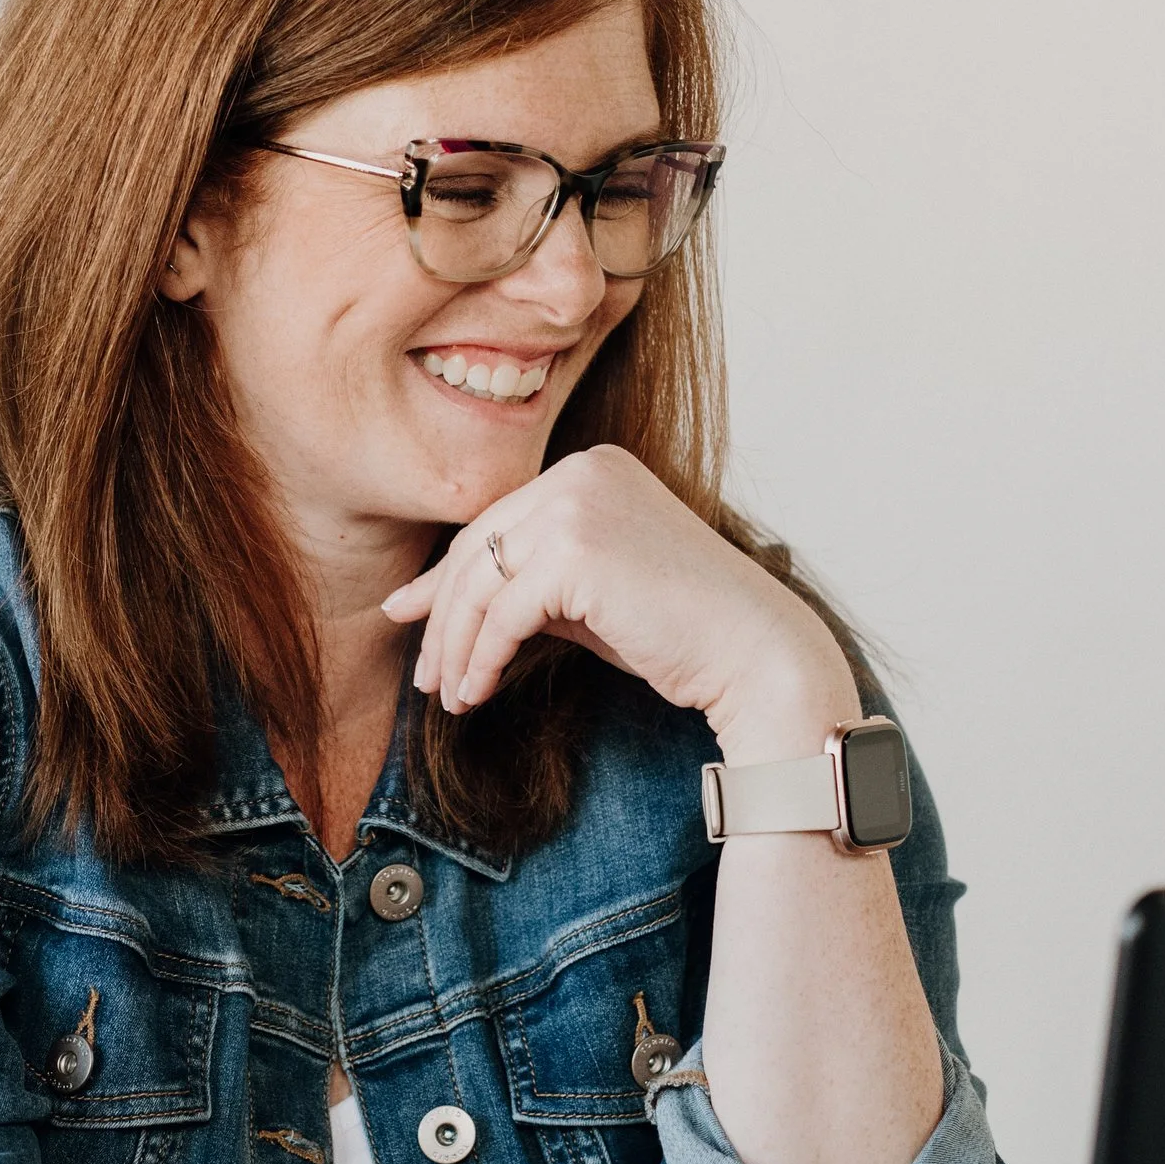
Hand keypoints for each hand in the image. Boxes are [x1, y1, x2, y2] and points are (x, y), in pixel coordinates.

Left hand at [381, 444, 856, 756]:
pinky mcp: (577, 549)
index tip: (410, 617)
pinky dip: (481, 657)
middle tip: (423, 675)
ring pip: (480, 581)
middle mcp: (583, 470)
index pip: (497, 523)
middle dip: (441, 616)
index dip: (444, 576)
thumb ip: (531, 583)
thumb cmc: (681, 631)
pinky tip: (475, 693)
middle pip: (479, 547)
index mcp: (592, 467)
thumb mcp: (592, 594)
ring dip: (455, 645)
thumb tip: (445, 605)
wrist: (754, 652)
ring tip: (448, 696)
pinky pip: (503, 612)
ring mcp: (580, 502)